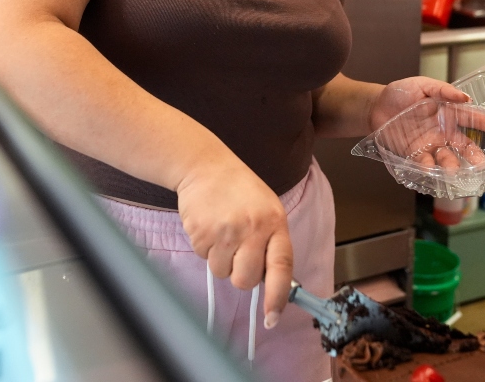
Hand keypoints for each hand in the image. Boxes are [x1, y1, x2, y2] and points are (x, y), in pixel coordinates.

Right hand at [176, 151, 292, 329]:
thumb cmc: (239, 189)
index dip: (278, 296)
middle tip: (237, 250)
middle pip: (246, 280)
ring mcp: (226, 232)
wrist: (205, 165)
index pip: (282, 268)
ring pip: (223, 273)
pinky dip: (206, 248)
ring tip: (223, 230)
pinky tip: (210, 226)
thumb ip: (272, 243)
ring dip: (221, 259)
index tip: (272, 317)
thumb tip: (272, 282)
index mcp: (275, 223)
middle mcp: (253, 229)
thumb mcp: (267, 209)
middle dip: (240, 274)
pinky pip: (204, 259)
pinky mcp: (202, 234)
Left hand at [368, 77, 484, 170]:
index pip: (471, 119)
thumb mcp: (421, 85)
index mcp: (448, 113)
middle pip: (464, 146)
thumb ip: (442, 90)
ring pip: (447, 158)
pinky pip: (424, 163)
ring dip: (451, 166)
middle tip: (481, 166)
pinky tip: (430, 169)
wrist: (374, 107)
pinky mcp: (414, 154)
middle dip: (475, 157)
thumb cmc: (400, 93)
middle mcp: (443, 132)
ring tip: (453, 172)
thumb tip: (465, 97)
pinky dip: (428, 168)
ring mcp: (430, 145)